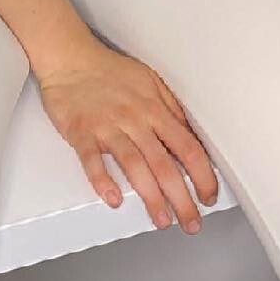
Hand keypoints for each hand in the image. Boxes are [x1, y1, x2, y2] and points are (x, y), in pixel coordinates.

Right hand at [36, 36, 218, 233]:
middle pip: (164, 164)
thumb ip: (171, 109)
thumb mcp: (151, 82)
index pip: (187, 147)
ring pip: (134, 166)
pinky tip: (113, 198)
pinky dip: (103, 180)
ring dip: (151, 197)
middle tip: (191, 222)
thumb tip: (192, 136)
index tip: (208, 195)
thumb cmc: (110, 72)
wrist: (71, 58)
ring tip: (162, 220)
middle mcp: (134, 119)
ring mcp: (108, 126)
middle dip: (182, 199)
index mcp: (154, 109)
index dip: (202, 175)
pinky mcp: (82, 132)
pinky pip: (92, 160)